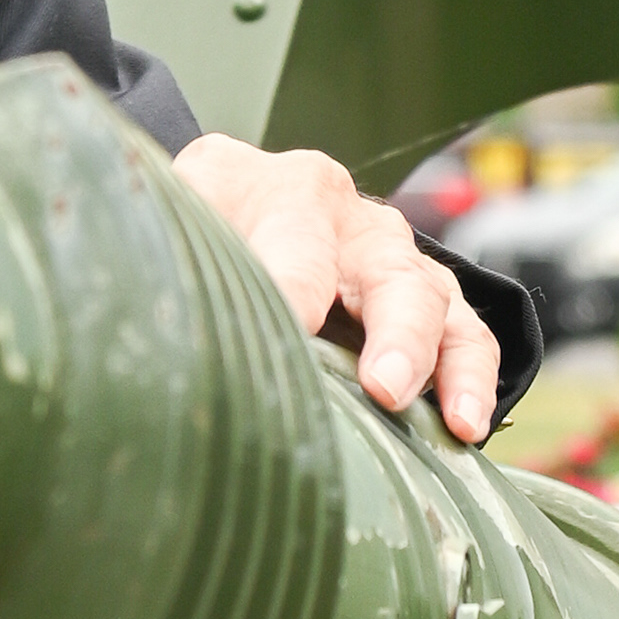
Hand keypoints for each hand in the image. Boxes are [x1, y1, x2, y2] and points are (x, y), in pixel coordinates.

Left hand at [171, 135, 500, 442]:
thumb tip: (146, 313)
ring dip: (441, 364)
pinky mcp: (428, 299)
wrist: (242, 199)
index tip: (290, 336)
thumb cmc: (208, 220)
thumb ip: (179, 250)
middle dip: (390, 333)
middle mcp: (354, 220)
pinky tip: (466, 428)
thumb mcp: (184, 213)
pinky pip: (466, 334)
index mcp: (288, 189)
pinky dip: (473, 379)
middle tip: (384, 387)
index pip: (295, 247)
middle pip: (384, 272)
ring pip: (434, 304)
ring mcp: (396, 258)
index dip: (292, 295)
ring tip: (451, 420)